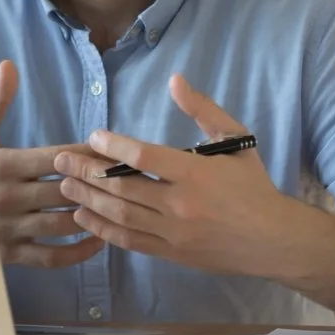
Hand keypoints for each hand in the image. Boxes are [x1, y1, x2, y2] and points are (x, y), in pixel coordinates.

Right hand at [0, 60, 106, 267]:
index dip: (88, 155)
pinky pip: (52, 257)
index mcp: (2, 165)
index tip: (110, 151)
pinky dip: (79, 252)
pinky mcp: (9, 255)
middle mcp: (6, 198)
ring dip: (93, 214)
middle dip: (98, 183)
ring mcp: (8, 229)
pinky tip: (97, 239)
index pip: (58, 158)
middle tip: (125, 178)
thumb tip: (9, 66)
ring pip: (64, 223)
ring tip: (115, 205)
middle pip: (66, 190)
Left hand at [53, 74, 293, 275]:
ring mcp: (174, 233)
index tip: (92, 137)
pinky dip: (103, 230)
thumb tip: (175, 80)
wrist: (274, 240)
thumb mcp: (235, 138)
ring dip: (88, 200)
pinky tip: (84, 217)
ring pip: (120, 215)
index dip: (113, 146)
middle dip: (86, 173)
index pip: (144, 158)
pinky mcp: (171, 253)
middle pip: (122, 187)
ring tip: (64, 186)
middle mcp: (181, 204)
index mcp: (196, 173)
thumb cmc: (253, 185)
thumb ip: (203, 109)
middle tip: (61, 161)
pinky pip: (129, 241)